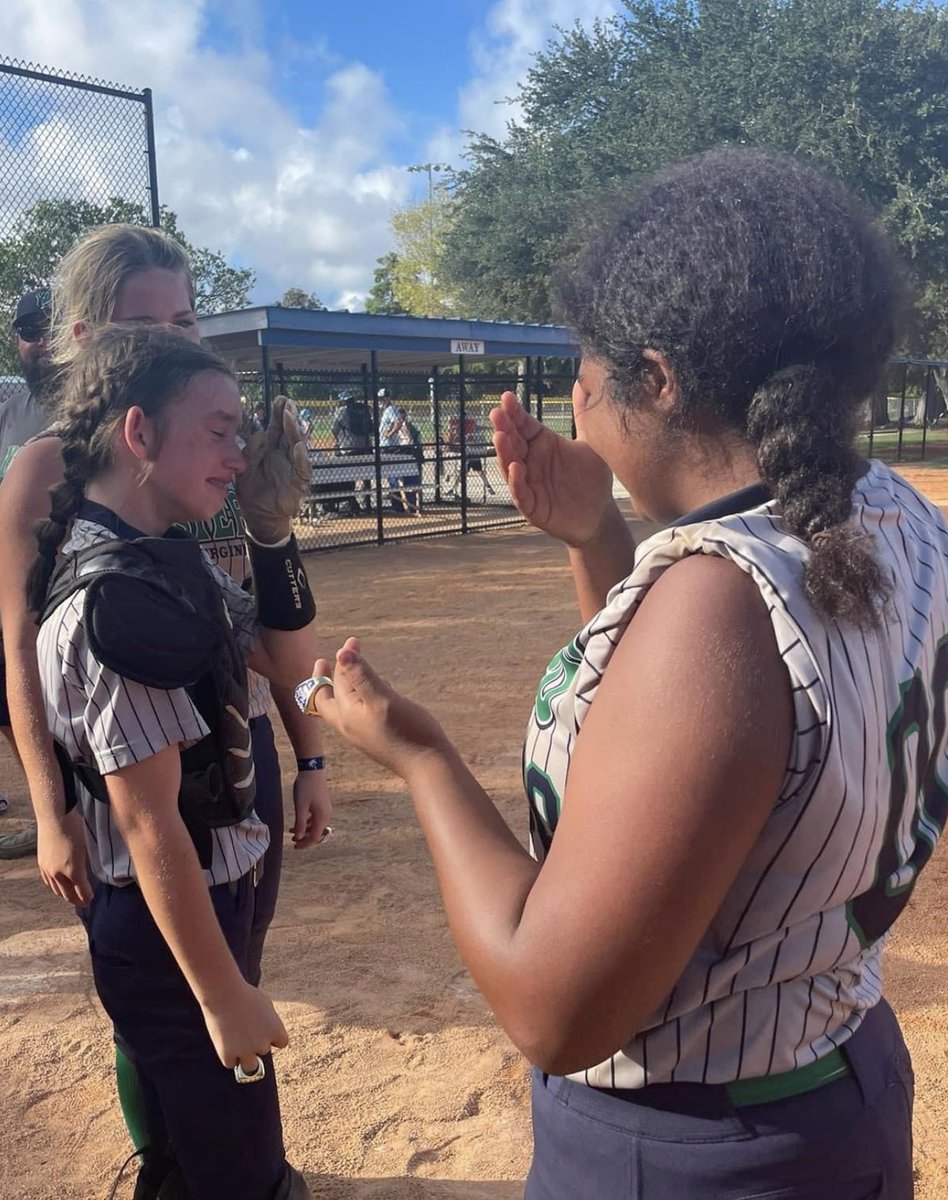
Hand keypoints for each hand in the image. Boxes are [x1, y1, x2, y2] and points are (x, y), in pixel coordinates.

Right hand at [36, 808, 92, 906]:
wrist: (55, 817)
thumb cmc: (75, 828)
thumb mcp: (88, 846)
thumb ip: (89, 862)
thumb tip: (95, 872)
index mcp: (73, 870)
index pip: (81, 891)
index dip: (87, 897)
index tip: (92, 899)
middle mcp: (58, 874)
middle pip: (67, 894)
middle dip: (76, 900)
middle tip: (84, 902)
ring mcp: (48, 870)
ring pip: (56, 890)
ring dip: (65, 895)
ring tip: (72, 897)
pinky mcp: (41, 864)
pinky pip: (48, 882)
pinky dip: (55, 887)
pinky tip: (58, 887)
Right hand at [201, 978, 288, 1070]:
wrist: (223, 994)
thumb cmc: (245, 995)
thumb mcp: (265, 1005)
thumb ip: (268, 1023)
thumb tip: (265, 1037)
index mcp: (276, 1030)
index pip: (282, 1043)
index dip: (272, 1036)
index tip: (262, 1027)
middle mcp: (263, 1044)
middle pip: (263, 1051)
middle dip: (256, 1042)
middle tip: (244, 1028)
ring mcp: (245, 1052)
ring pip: (250, 1066)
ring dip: (245, 1057)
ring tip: (238, 1043)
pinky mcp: (228, 1056)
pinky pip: (231, 1063)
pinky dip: (228, 1055)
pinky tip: (225, 1041)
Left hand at [236, 395, 311, 543]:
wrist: (258, 515)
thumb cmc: (252, 489)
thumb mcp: (245, 466)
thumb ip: (251, 450)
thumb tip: (260, 434)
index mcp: (272, 449)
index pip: (278, 428)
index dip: (279, 414)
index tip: (280, 399)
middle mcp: (285, 456)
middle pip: (290, 433)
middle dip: (289, 418)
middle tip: (287, 403)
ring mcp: (293, 468)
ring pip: (297, 446)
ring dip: (295, 432)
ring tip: (290, 418)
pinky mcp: (298, 483)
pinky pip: (302, 469)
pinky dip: (300, 458)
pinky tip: (298, 447)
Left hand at [290, 769, 332, 848]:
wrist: (313, 770)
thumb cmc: (306, 788)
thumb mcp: (300, 807)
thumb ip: (299, 823)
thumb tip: (298, 837)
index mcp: (322, 817)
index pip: (314, 837)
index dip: (305, 844)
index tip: (295, 847)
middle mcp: (327, 815)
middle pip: (317, 833)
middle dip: (304, 838)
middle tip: (292, 840)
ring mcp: (326, 810)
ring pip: (316, 826)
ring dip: (305, 830)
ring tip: (292, 829)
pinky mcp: (323, 805)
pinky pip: (316, 819)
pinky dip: (308, 822)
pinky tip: (299, 820)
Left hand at [303, 637, 448, 779]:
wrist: (428, 764)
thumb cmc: (407, 731)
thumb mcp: (383, 699)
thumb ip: (362, 676)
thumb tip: (341, 654)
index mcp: (346, 714)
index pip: (336, 682)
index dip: (342, 660)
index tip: (353, 642)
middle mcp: (349, 725)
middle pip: (328, 700)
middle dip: (327, 678)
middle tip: (325, 662)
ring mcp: (362, 733)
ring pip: (344, 707)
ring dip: (343, 687)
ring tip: (348, 672)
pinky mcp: (376, 736)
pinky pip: (359, 714)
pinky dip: (359, 698)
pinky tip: (373, 693)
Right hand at [490, 391, 615, 546]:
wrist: (600, 514)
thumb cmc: (592, 478)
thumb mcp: (591, 442)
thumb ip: (583, 414)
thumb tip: (585, 381)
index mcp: (542, 444)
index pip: (524, 425)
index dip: (515, 412)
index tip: (507, 396)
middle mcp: (531, 462)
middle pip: (514, 443)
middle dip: (504, 428)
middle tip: (497, 413)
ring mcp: (529, 484)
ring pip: (511, 466)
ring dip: (504, 453)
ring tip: (500, 437)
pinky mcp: (533, 507)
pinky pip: (521, 494)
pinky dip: (517, 482)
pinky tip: (517, 468)